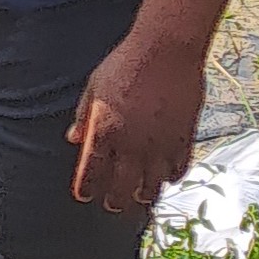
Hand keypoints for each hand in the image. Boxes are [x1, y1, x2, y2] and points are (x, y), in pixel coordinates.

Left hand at [69, 31, 205, 212]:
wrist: (166, 51)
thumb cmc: (124, 64)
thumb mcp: (94, 87)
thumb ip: (84, 116)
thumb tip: (73, 139)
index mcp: (105, 130)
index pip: (92, 170)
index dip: (87, 187)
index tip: (83, 196)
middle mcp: (133, 143)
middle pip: (122, 185)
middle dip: (115, 200)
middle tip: (112, 207)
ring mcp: (161, 143)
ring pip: (154, 184)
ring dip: (145, 195)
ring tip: (139, 199)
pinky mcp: (185, 137)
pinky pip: (180, 167)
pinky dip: (173, 176)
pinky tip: (168, 178)